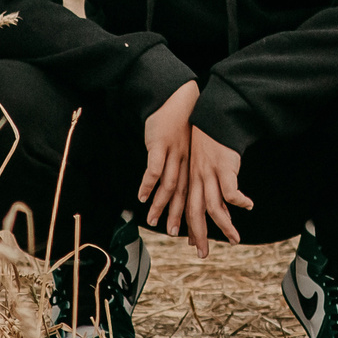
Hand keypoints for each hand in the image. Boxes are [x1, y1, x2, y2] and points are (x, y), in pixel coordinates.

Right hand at [138, 81, 199, 227]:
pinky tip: (142, 197)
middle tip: (178, 240)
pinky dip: (149, 183)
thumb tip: (178, 191)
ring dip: (163, 205)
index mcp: (194, 166)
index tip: (191, 239)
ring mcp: (174, 154)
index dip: (193, 218)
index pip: (194, 197)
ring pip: (169, 185)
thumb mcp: (190, 149)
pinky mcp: (161, 144)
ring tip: (155, 223)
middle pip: (184, 196)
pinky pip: (154, 167)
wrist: (179, 98)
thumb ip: (185, 169)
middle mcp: (186, 164)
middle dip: (182, 219)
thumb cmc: (183, 125)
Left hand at [173, 125, 250, 258]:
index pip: (189, 209)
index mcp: (192, 179)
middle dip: (199, 236)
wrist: (216, 117)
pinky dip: (239, 201)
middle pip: (196, 213)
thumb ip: (208, 185)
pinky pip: (231, 190)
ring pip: (214, 207)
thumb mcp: (204, 164)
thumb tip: (219, 208)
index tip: (194, 246)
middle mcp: (198, 179)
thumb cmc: (212, 142)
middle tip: (204, 254)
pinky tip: (248, 205)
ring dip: (224, 226)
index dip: (191, 228)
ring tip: (234, 239)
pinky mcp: (224, 167)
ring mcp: (210, 174)